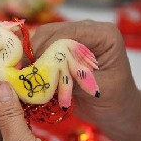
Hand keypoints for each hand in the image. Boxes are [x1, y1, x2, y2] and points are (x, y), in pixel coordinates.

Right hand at [30, 20, 140, 135]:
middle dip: (35, 52)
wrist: (115, 110)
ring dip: (31, 56)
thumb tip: (46, 71)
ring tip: (24, 75)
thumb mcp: (98, 89)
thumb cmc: (115, 100)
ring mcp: (73, 37)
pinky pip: (40, 47)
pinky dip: (32, 60)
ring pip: (41, 38)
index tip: (34, 69)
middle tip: (24, 74)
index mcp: (103, 35)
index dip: (47, 49)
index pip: (67, 33)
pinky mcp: (62, 47)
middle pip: (50, 32)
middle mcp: (87, 30)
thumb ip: (74, 76)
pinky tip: (28, 74)